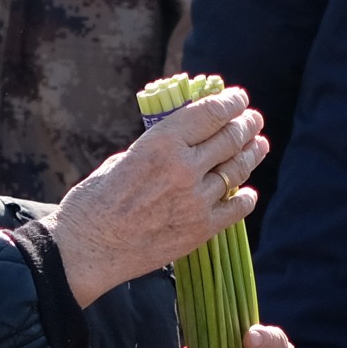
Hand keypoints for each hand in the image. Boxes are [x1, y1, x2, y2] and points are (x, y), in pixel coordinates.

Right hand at [50, 87, 267, 306]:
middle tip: (253, 119)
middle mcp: (185, 167)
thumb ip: (158, 150)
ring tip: (258, 146)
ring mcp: (196, 200)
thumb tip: (182, 145)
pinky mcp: (201, 230)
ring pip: (237, 171)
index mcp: (162, 142)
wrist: (88, 249)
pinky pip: (235, 209)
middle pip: (230, 139)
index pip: (211, 113)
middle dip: (246, 125)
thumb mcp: (124, 159)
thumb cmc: (94, 201)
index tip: (240, 98)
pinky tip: (247, 192)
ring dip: (251, 155)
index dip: (231, 102)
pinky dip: (245, 198)